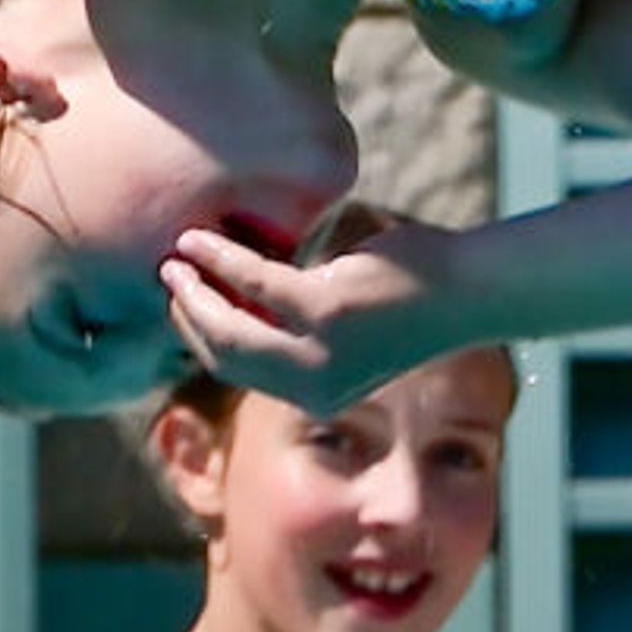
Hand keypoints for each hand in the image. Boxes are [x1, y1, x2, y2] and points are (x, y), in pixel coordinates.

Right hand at [160, 207, 444, 400]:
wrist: (464, 289)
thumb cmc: (403, 296)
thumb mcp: (339, 324)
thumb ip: (292, 325)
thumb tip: (234, 295)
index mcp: (316, 393)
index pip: (239, 369)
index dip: (200, 336)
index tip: (180, 301)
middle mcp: (314, 387)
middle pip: (224, 353)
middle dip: (187, 315)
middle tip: (167, 275)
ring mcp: (319, 354)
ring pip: (230, 325)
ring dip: (194, 291)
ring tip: (175, 256)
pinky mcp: (325, 313)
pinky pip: (253, 281)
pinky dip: (220, 258)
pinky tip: (201, 238)